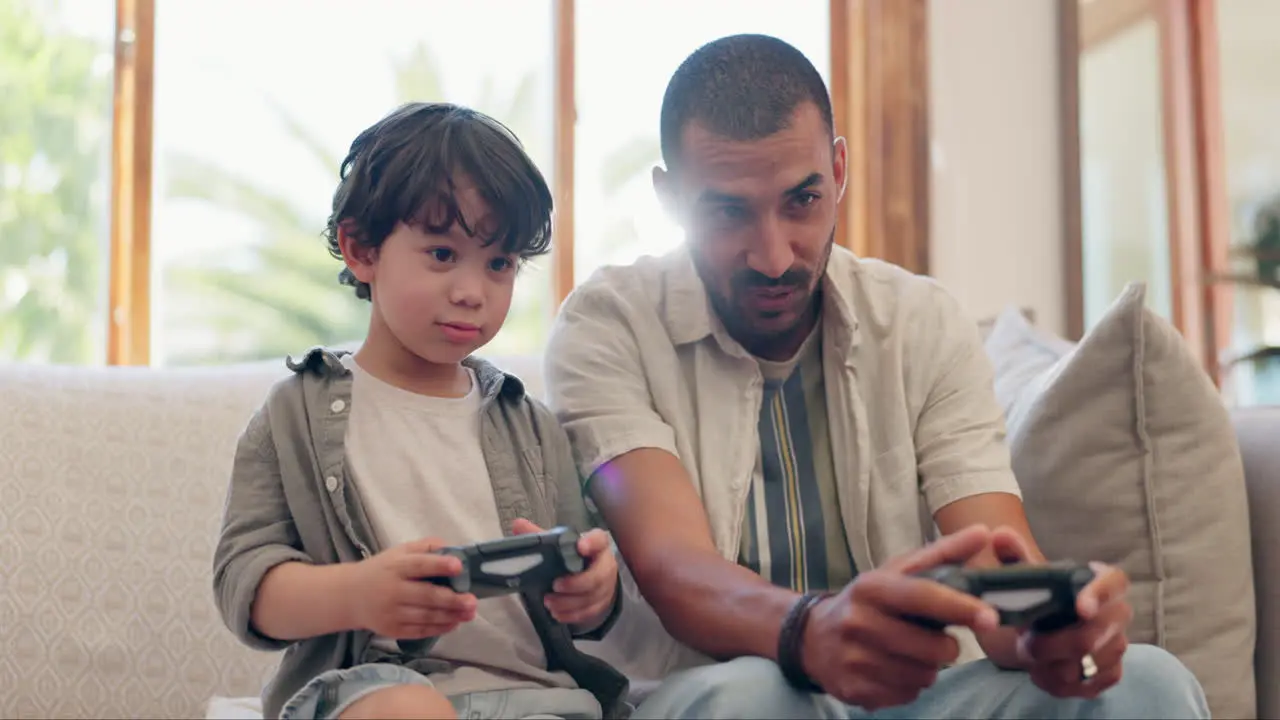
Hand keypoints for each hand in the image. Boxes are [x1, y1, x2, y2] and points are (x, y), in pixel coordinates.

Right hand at [347, 538, 476, 639]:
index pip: (419, 565)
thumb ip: (424, 548)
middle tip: (472, 601)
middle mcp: (393, 590)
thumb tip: (451, 549)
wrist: (349, 596)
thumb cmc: (381, 570)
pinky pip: (419, 631)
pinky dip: (438, 629)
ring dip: (450, 616)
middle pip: (426, 596)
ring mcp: (392, 613)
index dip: (439, 565)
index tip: (458, 566)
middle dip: (452, 600)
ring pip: (426, 616)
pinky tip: (454, 624)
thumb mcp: (398, 552)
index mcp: (396, 567)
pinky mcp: (392, 629)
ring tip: (469, 614)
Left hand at [512, 519, 617, 625]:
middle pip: (598, 576)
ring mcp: (606, 586)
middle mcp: (605, 565)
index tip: (580, 547)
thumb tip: (517, 524)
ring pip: (592, 597)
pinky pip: (589, 612)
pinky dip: (572, 614)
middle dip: (576, 583)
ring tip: (549, 602)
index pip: (599, 540)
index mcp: (596, 545)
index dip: (591, 543)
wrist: (591, 574)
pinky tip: (557, 613)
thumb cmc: (574, 556)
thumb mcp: (559, 544)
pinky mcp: (602, 603)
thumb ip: (540, 535)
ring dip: (569, 603)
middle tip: (555, 586)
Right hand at [800, 525, 1000, 709]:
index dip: (960, 606)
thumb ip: (942, 553)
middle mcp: (858, 623)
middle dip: (946, 647)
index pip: (922, 596)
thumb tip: (983, 532)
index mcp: (871, 587)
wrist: (811, 637)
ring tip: (910, 653)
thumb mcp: (896, 572)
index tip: (990, 617)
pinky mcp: (854, 690)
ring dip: (928, 668)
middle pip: (930, 647)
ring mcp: (854, 659)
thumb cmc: (867, 601)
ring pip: (923, 676)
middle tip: (934, 639)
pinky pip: (907, 695)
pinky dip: (910, 686)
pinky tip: (893, 670)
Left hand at [991, 528, 1132, 698]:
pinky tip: (1040, 671)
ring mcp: (1117, 646)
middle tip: (1025, 643)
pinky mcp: (1110, 674)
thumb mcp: (1028, 576)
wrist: (1044, 627)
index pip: (1114, 582)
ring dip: (1048, 664)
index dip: (1101, 595)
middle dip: (1052, 644)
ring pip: (1084, 665)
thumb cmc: (1042, 596)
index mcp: (1102, 582)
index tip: (1081, 608)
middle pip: (1092, 636)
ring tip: (1029, 653)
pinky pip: (1085, 686)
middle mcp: (1117, 614)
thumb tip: (1000, 535)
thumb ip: (1015, 556)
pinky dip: (1055, 683)